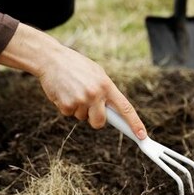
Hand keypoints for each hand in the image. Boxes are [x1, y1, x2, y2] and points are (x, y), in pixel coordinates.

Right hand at [0, 23, 146, 139]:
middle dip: (95, 119)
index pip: (125, 108)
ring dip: (78, 108)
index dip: (135, 123)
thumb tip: (113, 111)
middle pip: (100, 122)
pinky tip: (64, 92)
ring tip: (73, 90)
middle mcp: (95, 94)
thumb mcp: (97, 73)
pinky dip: (66, 106)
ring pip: (82, 118)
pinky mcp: (66, 105)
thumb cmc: (76, 66)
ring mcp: (80, 100)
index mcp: (106, 85)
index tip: (142, 135)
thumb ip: (106, 91)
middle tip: (89, 105)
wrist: (51, 59)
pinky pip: (69, 114)